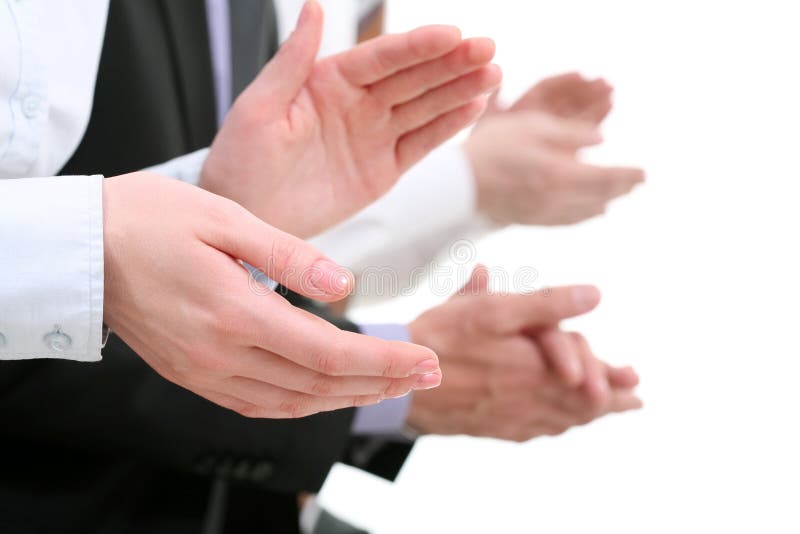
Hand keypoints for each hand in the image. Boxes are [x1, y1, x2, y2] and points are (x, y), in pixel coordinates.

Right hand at [103, 172, 441, 418]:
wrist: (82, 248)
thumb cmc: (149, 220)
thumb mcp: (224, 217)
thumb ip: (288, 255)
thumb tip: (342, 283)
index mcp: (234, 313)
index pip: (329, 354)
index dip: (384, 361)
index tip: (425, 359)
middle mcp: (221, 355)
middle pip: (319, 386)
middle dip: (380, 384)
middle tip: (427, 375)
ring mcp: (205, 372)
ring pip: (292, 403)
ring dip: (347, 399)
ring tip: (389, 384)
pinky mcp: (194, 374)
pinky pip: (259, 405)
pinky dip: (302, 405)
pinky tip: (326, 394)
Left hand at [201, 1, 501, 237]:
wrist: (245, 217)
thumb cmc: (239, 161)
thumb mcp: (259, 108)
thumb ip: (293, 60)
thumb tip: (313, 6)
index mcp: (327, 82)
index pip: (382, 58)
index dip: (418, 46)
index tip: (452, 34)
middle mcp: (356, 104)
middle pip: (413, 77)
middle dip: (451, 63)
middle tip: (487, 49)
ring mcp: (373, 136)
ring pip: (425, 107)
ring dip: (459, 91)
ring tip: (492, 75)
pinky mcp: (383, 170)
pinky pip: (421, 144)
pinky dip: (447, 128)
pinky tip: (472, 108)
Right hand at [405, 266, 640, 440]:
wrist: (401, 384)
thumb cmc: (442, 339)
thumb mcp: (493, 310)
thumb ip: (546, 304)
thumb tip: (593, 294)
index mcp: (534, 365)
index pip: (584, 371)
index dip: (608, 371)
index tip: (633, 377)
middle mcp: (529, 395)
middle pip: (581, 401)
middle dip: (611, 400)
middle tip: (634, 400)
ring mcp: (512, 415)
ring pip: (562, 418)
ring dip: (590, 416)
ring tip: (609, 413)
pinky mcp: (494, 426)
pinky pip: (537, 430)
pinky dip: (558, 426)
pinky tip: (561, 424)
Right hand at [465, 73, 644, 224]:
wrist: (456, 183)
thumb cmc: (491, 147)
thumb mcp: (532, 126)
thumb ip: (570, 134)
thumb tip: (601, 140)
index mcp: (560, 174)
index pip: (606, 177)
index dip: (628, 175)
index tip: (644, 172)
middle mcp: (556, 199)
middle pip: (599, 196)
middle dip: (620, 188)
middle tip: (637, 182)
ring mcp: (542, 213)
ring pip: (585, 211)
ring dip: (605, 202)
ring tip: (617, 196)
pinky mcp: (529, 219)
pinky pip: (567, 220)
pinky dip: (585, 214)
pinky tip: (591, 211)